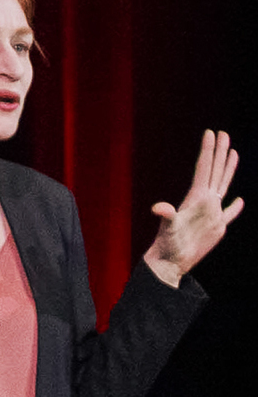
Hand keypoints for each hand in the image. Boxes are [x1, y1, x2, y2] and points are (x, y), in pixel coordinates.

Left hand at [146, 129, 242, 280]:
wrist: (170, 263)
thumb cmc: (167, 246)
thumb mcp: (168, 229)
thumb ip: (166, 216)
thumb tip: (157, 208)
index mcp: (195, 197)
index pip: (204, 168)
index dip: (208, 150)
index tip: (211, 132)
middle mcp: (204, 201)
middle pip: (215, 170)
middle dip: (220, 152)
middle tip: (224, 133)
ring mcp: (211, 213)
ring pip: (223, 185)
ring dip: (228, 168)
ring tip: (233, 153)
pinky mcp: (217, 227)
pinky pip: (230, 214)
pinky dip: (235, 207)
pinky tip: (240, 200)